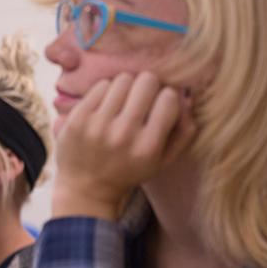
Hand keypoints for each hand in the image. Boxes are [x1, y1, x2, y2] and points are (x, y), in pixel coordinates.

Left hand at [52, 72, 196, 219]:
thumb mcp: (164, 160)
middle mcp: (124, 134)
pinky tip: (108, 107)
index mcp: (148, 146)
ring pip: (123, 79)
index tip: (163, 105)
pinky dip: (108, 91)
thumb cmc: (131, 171)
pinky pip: (101, 85)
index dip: (169, 96)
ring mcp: (98, 124)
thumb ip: (184, 132)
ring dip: (128, 87)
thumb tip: (188, 96)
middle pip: (146, 80)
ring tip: (125, 103)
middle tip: (144, 98)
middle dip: (150, 86)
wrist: (87, 188)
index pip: (169, 98)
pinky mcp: (78, 117)